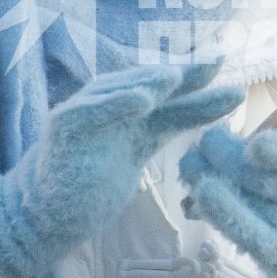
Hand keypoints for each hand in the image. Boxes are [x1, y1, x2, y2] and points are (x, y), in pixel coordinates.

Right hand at [0, 60, 242, 277]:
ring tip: (178, 75)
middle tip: (217, 62)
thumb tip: (207, 106)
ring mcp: (84, 113)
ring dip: (149, 81)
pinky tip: (143, 99)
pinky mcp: (63, 129)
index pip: (167, 93)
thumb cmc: (90, 184)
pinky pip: (90, 111)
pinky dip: (115, 103)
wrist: (46, 215)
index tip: (230, 73)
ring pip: (119, 90)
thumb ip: (167, 127)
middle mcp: (107, 106)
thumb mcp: (139, 151)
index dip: (196, 81)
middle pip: (149, 84)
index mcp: (128, 111)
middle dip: (183, 74)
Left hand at [179, 70, 276, 277]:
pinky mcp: (272, 253)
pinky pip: (239, 229)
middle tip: (210, 136)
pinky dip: (216, 209)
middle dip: (225, 153)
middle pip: (260, 174)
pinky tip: (198, 190)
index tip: (256, 141)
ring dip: (208, 173)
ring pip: (241, 195)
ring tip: (194, 158)